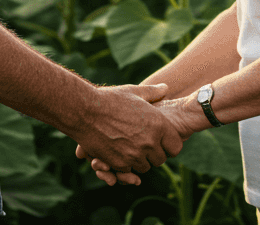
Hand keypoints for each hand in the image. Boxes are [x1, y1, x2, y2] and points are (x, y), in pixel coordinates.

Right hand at [81, 91, 210, 185]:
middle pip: (160, 160)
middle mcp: (149, 142)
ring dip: (139, 161)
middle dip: (153, 154)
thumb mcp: (133, 92)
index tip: (161, 141)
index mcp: (158, 124)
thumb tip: (165, 88)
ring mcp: (134, 154)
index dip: (169, 145)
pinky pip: (128, 171)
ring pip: (144, 167)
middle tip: (143, 145)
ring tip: (130, 147)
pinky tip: (118, 151)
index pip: (176, 147)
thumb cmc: (109, 99)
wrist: (84, 111)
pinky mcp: (119, 163)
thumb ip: (152, 92)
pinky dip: (124, 165)